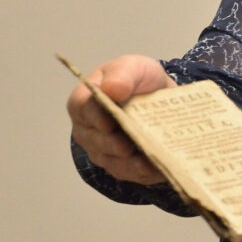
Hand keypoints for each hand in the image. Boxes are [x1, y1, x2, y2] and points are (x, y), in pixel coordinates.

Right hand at [66, 54, 173, 184]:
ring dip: (129, 164)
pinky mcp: (121, 166)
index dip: (95, 117)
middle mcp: (89, 130)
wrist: (159, 97)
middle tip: (127, 146)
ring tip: (146, 162)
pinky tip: (157, 170)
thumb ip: (122, 75)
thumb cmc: (139, 81)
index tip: (109, 123)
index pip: (82, 108)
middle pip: (96, 140)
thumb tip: (111, 89)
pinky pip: (129, 173)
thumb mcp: (134, 68)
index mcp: (85, 101)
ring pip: (112, 161)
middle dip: (112, 145)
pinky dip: (143, 173)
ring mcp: (103, 151)